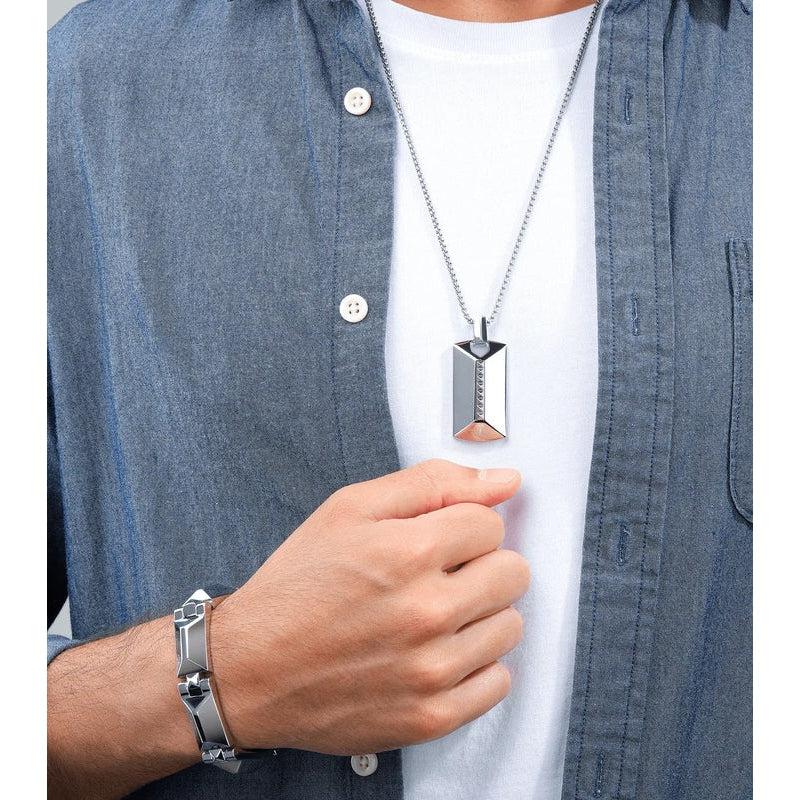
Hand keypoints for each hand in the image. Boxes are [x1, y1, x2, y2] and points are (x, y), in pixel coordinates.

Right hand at [212, 459, 528, 754]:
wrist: (249, 669)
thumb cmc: (297, 587)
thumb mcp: (350, 509)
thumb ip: (433, 484)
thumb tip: (504, 482)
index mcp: (407, 553)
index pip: (493, 523)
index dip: (464, 526)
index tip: (440, 540)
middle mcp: (426, 613)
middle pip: (513, 573)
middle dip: (480, 565)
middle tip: (438, 574)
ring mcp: (431, 671)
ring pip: (510, 625)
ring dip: (479, 615)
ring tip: (431, 614)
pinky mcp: (431, 717)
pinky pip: (498, 681)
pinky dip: (475, 665)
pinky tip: (436, 651)